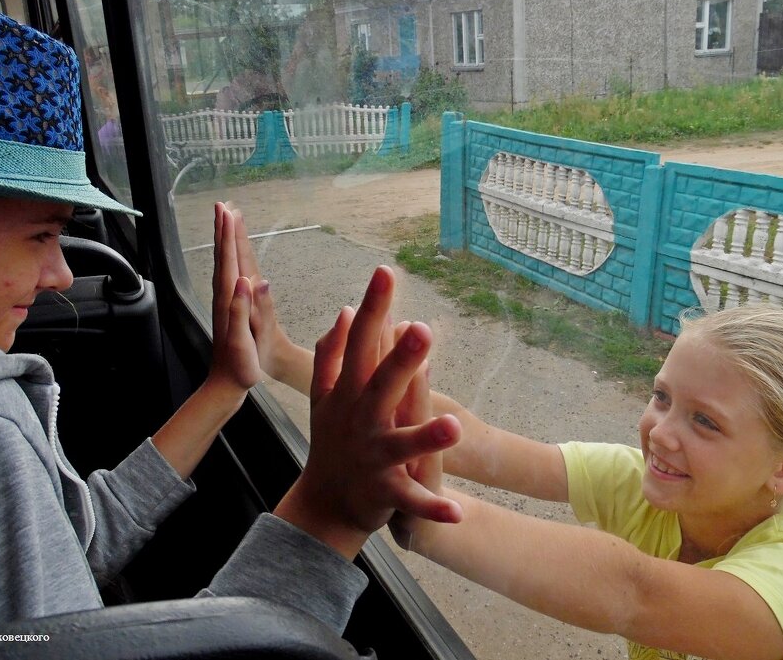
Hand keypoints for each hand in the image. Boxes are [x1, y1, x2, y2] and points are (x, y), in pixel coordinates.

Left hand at [208, 203, 261, 395]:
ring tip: (226, 220)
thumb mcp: (243, 342)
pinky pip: (226, 273)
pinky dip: (227, 257)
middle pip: (222, 256)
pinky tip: (230, 254)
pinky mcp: (227, 307)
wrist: (227, 383)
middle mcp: (223, 296)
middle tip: (223, 205)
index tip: (229, 212)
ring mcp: (223, 301)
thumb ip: (242, 311)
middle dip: (223, 230)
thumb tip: (246, 280)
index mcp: (229, 300)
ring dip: (223, 240)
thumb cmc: (240, 366)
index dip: (229, 236)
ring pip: (222, 263)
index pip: (229, 261)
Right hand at [274, 266, 462, 558]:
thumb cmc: (331, 440)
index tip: (386, 272)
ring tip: (454, 426)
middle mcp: (360, 421)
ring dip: (426, 437)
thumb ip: (332, 353)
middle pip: (381, 386)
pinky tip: (459, 510)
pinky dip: (433, 508)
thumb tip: (343, 310)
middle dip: (400, 360)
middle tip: (422, 330)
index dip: (373, 308)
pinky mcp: (385, 494)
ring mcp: (373, 459)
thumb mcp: (324, 395)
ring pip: (401, 446)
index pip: (360, 342)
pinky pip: (412, 503)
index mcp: (348, 393)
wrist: (324, 504)